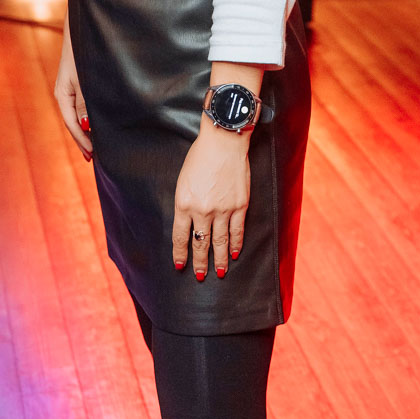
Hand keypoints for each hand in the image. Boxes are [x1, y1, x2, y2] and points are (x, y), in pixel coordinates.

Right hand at [54, 11, 92, 160]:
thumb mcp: (85, 78)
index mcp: (62, 94)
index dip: (83, 141)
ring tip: (98, 144)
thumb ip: (86, 102)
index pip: (72, 124)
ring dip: (88, 129)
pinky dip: (90, 116)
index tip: (93, 155)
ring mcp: (71, 87)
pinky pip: (83, 104)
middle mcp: (65, 93)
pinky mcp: (79, 81)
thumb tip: (87, 125)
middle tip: (96, 157)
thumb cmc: (84, 50)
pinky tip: (99, 121)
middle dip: (85, 139)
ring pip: (79, 114)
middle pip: (74, 122)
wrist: (84, 24)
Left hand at [172, 122, 249, 279]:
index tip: (180, 265)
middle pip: (200, 244)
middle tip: (200, 276)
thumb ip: (185, 203)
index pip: (180, 237)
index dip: (180, 254)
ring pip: (219, 242)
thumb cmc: (200, 157)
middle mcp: (202, 211)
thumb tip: (188, 223)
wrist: (223, 142)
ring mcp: (223, 210)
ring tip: (220, 273)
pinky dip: (236, 244)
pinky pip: (237, 231)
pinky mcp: (240, 205)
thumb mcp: (183, 181)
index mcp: (184, 204)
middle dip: (199, 262)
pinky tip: (234, 253)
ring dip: (219, 260)